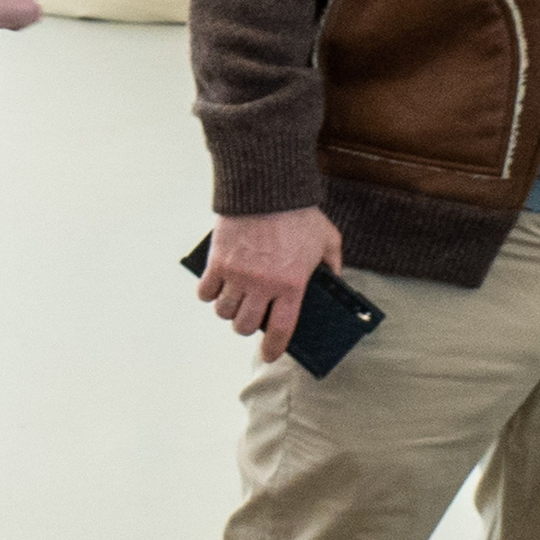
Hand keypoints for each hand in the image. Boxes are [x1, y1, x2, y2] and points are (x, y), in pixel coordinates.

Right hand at [195, 207, 343, 362]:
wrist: (267, 185)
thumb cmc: (299, 212)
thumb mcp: (327, 238)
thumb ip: (333, 263)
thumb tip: (335, 280)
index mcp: (290, 285)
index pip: (280, 330)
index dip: (273, 349)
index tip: (269, 355)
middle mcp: (262, 285)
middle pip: (245, 326)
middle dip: (246, 326)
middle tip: (249, 317)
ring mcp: (237, 274)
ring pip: (224, 312)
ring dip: (228, 310)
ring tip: (233, 299)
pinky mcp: (217, 261)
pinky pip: (205, 292)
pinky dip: (209, 294)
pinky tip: (215, 287)